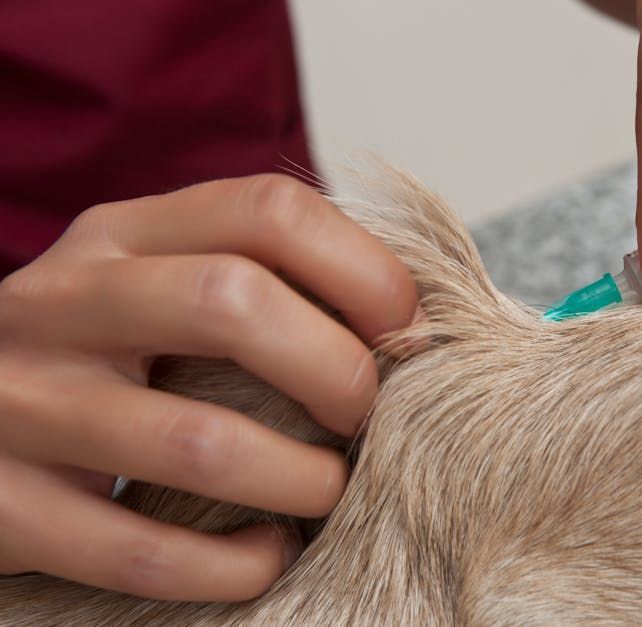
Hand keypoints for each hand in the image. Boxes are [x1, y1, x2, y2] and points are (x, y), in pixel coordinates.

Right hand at [0, 175, 417, 599]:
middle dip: (336, 368)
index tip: (407, 335)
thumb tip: (410, 324)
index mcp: (120, 236)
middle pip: (232, 302)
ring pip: (198, 443)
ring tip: (327, 491)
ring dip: (299, 479)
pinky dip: (232, 564)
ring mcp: (21, 402)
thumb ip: (260, 282)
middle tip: (367, 417)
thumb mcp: (157, 287)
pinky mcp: (2, 507)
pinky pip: (141, 550)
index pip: (268, 210)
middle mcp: (62, 301)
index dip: (366, 271)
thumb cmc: (99, 358)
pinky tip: (266, 554)